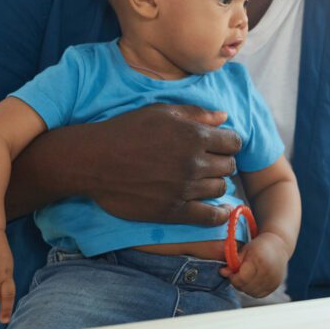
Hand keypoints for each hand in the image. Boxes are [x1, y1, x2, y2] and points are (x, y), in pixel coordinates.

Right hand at [80, 104, 241, 225]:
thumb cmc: (127, 130)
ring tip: (204, 180)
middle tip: (210, 162)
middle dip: (223, 162)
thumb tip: (224, 117)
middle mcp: (194, 162)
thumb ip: (197, 113)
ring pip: (221, 188)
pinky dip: (219, 213)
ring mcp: (185, 188)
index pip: (234, 142)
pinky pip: (209, 217)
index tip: (220, 145)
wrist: (95, 160)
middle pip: (229, 165)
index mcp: (194, 135)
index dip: (229, 143)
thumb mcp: (162, 111)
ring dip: (216, 183)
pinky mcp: (173, 211)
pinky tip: (220, 209)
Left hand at [219, 232, 288, 297]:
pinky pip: (259, 294)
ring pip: (252, 292)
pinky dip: (253, 290)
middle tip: (237, 275)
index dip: (233, 277)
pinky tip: (252, 281)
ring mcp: (273, 279)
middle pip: (246, 286)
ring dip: (245, 288)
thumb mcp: (245, 250)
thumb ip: (233, 262)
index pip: (241, 278)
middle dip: (238, 283)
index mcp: (259, 259)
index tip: (231, 272)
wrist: (278, 246)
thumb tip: (222, 272)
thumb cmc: (259, 247)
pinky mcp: (275, 285)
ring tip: (245, 277)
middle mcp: (268, 271)